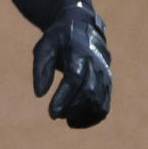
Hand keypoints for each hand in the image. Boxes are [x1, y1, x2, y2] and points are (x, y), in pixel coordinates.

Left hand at [33, 4, 111, 127]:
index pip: (74, 79)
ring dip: (80, 115)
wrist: (82, 27)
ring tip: (64, 115)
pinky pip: (104, 107)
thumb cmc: (58, 39)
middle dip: (71, 108)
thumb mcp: (43, 48)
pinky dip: (91, 118)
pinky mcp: (107, 84)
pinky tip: (75, 120)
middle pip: (88, 92)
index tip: (52, 114)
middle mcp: (96, 64)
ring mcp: (105, 75)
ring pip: (98, 102)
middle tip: (55, 114)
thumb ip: (40, 69)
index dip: (63, 98)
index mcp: (79, 53)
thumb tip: (39, 94)